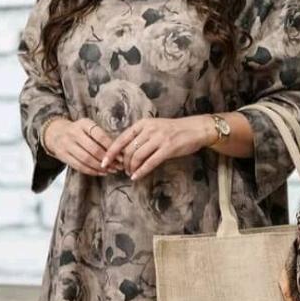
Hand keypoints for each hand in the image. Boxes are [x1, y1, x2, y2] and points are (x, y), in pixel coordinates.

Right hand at [44, 117, 124, 175]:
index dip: (111, 147)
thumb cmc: (80, 131)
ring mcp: (67, 145)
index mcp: (83, 123)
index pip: (100, 136)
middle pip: (93, 149)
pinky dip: (92, 171)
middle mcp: (74, 133)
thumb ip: (102, 136)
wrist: (56, 132)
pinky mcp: (63, 156)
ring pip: (86, 160)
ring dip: (101, 167)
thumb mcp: (89, 127)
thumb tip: (121, 151)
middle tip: (119, 166)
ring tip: (112, 170)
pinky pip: (79, 166)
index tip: (121, 156)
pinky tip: (101, 172)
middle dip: (108, 160)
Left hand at [100, 115, 215, 179]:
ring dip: (131, 168)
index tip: (103, 162)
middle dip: (123, 164)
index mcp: (143, 124)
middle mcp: (149, 129)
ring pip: (137, 157)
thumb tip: (124, 153)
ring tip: (131, 174)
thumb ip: (140, 138)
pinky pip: (150, 163)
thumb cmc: (174, 130)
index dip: (110, 152)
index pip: (121, 139)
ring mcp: (159, 138)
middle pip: (128, 150)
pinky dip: (141, 171)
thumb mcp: (154, 128)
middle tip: (123, 171)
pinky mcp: (168, 148)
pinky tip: (137, 177)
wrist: (196, 129)